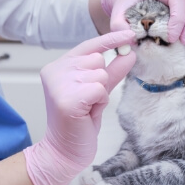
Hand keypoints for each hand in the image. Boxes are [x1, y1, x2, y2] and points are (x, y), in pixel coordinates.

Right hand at [23, 30, 135, 184]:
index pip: (89, 46)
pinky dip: (100, 101)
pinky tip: (87, 113)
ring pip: (100, 74)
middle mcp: (55, 71)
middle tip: (88, 99)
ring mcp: (58, 84)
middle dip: (101, 80)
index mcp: (59, 66)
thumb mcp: (98, 90)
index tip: (130, 34)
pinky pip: (100, 88)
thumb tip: (130, 53)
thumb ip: (112, 71)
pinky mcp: (66, 99)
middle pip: (97, 59)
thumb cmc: (80, 120)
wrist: (65, 150)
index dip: (111, 40)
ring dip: (100, 92)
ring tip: (87, 107)